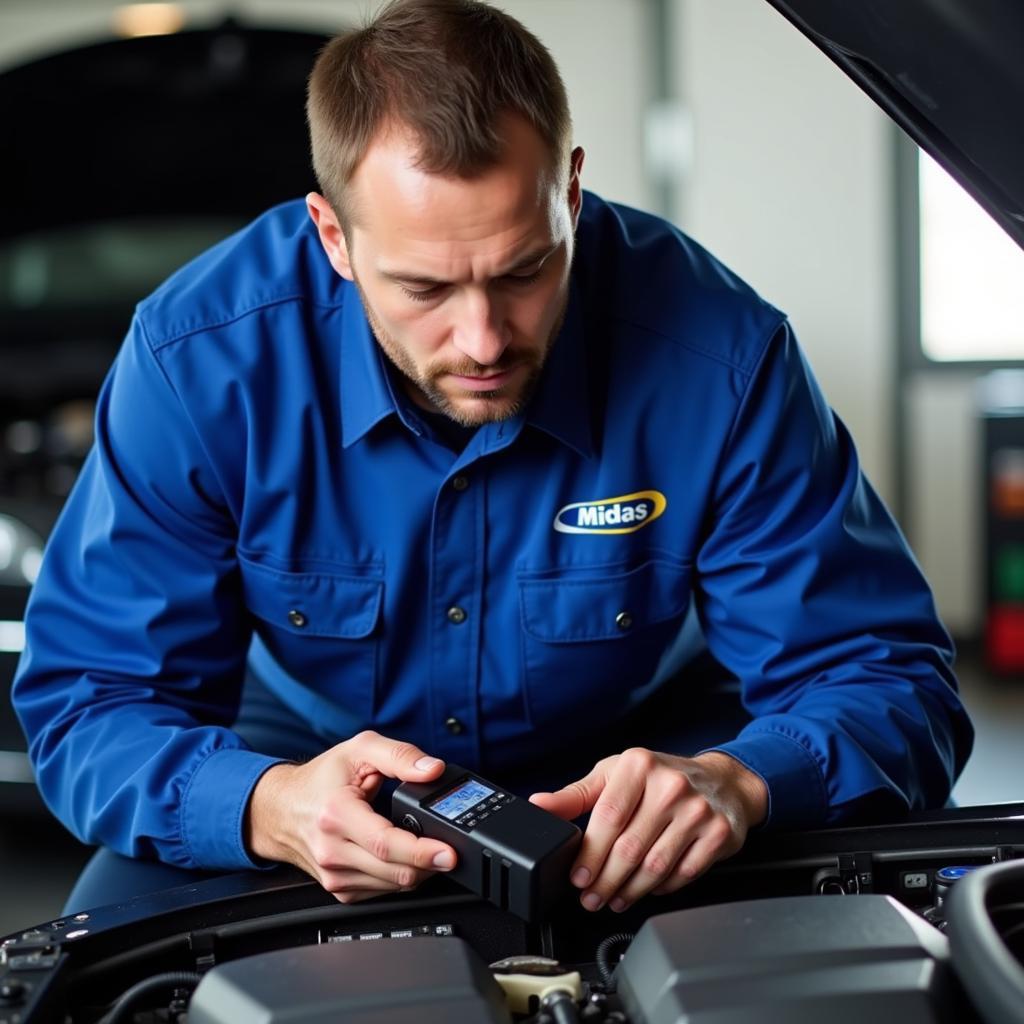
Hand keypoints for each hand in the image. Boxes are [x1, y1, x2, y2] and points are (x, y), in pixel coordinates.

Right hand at [244, 730, 457, 902]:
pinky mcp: (338, 889)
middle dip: (430, 863)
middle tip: (452, 850)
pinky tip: (404, 858)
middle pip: (395, 871)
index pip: (385, 843)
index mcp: (336, 814)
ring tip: (429, 849)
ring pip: (392, 885)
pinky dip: (400, 877)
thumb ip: (399, 755)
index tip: (448, 852)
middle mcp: (332, 850)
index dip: (422, 850)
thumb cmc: (320, 780)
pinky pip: (381, 891)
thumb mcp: (360, 750)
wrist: (280, 809)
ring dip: (418, 872)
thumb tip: (432, 769)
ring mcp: (334, 875)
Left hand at [529, 749, 766, 912]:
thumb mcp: (614, 774)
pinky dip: (662, 888)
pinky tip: (647, 889)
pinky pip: (683, 873)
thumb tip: (538, 804)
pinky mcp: (718, 834)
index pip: (608, 816)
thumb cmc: (659, 777)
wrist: (721, 780)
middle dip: (605, 881)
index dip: (590, 853)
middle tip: (591, 898)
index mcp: (639, 765)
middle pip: (630, 847)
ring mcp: (697, 810)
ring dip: (629, 891)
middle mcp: (670, 785)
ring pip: (655, 866)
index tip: (577, 877)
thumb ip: (576, 794)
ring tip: (613, 899)